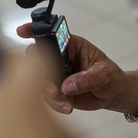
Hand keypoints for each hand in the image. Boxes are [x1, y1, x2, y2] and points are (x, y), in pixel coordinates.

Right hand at [16, 23, 137, 114]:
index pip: (51, 34)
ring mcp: (57, 75)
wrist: (114, 94)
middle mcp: (60, 59)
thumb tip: (68, 85)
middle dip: (38, 70)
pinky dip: (55, 104)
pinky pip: (48, 97)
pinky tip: (68, 106)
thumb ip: (87, 78)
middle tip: (49, 85)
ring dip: (47, 91)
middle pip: (38, 58)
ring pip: (39, 80)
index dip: (35, 30)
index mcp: (71, 46)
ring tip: (63, 100)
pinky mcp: (57, 91)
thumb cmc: (111, 77)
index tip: (22, 31)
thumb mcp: (104, 74)